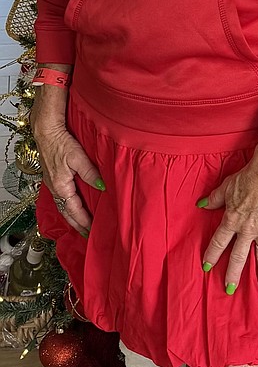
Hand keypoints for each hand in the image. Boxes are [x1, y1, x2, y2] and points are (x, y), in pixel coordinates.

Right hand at [31, 93, 103, 238]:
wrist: (46, 131)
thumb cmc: (60, 142)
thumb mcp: (78, 157)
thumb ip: (91, 173)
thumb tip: (102, 187)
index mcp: (61, 187)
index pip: (75, 211)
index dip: (85, 222)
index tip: (93, 231)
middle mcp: (55, 189)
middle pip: (66, 214)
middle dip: (77, 225)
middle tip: (88, 235)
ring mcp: (52, 184)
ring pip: (62, 207)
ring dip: (72, 218)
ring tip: (81, 225)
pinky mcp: (52, 178)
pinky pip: (60, 199)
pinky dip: (67, 207)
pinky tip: (72, 207)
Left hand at [199, 151, 257, 292]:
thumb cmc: (247, 177)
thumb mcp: (226, 187)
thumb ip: (214, 199)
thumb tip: (202, 204)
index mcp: (232, 220)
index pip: (219, 243)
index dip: (212, 255)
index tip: (207, 267)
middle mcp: (248, 229)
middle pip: (239, 256)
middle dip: (233, 274)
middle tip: (230, 289)